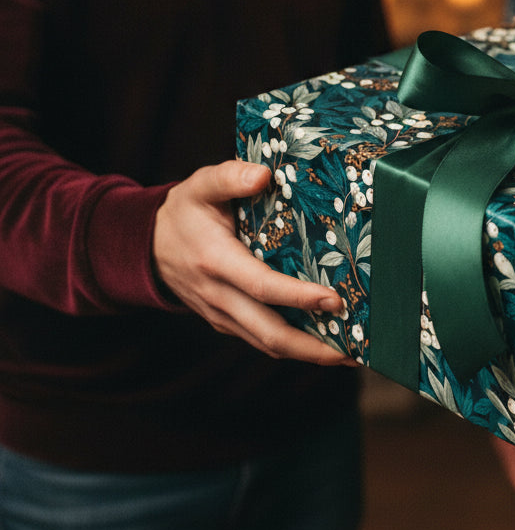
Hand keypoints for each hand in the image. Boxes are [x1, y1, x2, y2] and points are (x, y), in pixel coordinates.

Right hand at [154, 160, 353, 365]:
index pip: (261, 286)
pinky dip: (293, 346)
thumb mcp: (200, 185)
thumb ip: (230, 177)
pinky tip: (325, 342)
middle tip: (353, 350)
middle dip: (312, 347)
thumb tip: (264, 175)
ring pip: (267, 343)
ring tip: (350, 354)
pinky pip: (262, 339)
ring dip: (308, 354)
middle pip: (269, 333)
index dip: (297, 297)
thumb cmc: (185, 211)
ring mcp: (222, 314)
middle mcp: (218, 296)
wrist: (146, 245)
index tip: (334, 300)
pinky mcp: (227, 322)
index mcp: (215, 261)